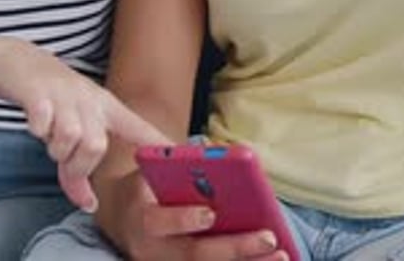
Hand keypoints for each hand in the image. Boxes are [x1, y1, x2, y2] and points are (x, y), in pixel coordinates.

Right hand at [0, 37, 165, 210]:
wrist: (19, 62)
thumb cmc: (53, 101)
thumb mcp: (71, 128)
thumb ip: (78, 167)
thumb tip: (89, 205)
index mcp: (104, 106)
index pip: (136, 126)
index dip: (156, 142)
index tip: (180, 154)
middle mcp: (89, 98)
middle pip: (95, 146)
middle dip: (76, 165)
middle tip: (63, 157)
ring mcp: (64, 94)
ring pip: (69, 138)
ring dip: (55, 148)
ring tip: (49, 135)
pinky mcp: (38, 93)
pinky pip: (42, 124)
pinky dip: (37, 130)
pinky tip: (36, 120)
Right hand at [96, 169, 288, 260]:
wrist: (120, 219)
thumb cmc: (145, 188)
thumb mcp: (151, 171)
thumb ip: (178, 165)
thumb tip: (216, 153)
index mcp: (144, 220)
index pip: (160, 222)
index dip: (184, 219)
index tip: (210, 213)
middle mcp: (155, 252)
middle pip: (195, 255)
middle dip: (234, 248)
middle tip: (268, 238)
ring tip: (282, 255)